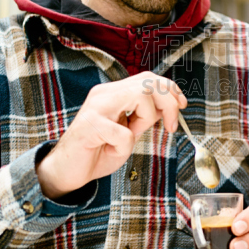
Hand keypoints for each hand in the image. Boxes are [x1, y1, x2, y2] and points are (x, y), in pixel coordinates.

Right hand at [36, 72, 186, 198]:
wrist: (66, 171)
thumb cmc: (96, 152)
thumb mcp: (129, 132)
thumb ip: (145, 117)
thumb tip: (170, 108)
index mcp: (114, 93)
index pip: (149, 78)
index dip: (170, 89)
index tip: (181, 105)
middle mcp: (105, 94)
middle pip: (149, 82)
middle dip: (168, 103)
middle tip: (171, 125)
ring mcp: (96, 107)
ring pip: (141, 96)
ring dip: (147, 120)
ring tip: (133, 136)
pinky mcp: (90, 125)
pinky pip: (124, 133)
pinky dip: (125, 147)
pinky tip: (112, 150)